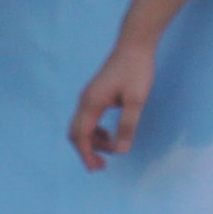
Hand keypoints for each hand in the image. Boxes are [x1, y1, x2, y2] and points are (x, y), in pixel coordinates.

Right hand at [69, 37, 156, 170]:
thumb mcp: (136, 100)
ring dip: (92, 142)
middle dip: (86, 151)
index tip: (96, 169)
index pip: (82, 136)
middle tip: (102, 166)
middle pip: (76, 133)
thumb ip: (128, 126)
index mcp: (92, 103)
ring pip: (81, 127)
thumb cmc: (136, 70)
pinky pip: (88, 119)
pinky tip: (109, 135)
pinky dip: (95, 132)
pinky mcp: (95, 94)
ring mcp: (88, 96)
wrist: (134, 45)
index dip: (87, 155)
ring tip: (111, 150)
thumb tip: (121, 151)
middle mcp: (85, 100)